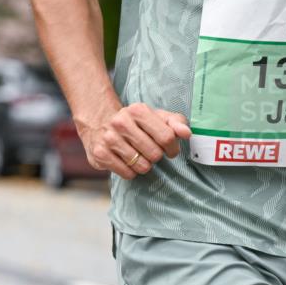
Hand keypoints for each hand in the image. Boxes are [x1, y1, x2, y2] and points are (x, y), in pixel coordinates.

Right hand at [77, 103, 191, 179]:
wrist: (99, 125)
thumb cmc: (135, 124)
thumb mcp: (156, 118)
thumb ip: (175, 122)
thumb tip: (186, 133)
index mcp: (137, 110)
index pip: (167, 137)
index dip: (173, 148)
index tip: (169, 150)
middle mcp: (120, 122)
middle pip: (155, 153)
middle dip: (156, 157)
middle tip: (150, 152)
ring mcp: (108, 138)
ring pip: (141, 166)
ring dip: (144, 165)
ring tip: (138, 157)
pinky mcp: (100, 154)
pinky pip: (127, 173)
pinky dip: (131, 172)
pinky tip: (126, 162)